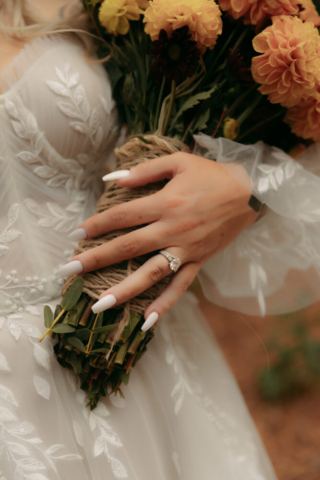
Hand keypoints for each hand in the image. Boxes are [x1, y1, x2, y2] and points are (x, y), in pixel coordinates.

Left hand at [58, 153, 257, 329]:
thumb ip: (143, 170)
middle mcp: (172, 229)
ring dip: (124, 291)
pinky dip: (165, 304)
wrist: (250, 192)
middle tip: (68, 272)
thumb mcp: (178, 161)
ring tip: (99, 306)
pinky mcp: (199, 261)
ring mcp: (186, 249)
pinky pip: (180, 286)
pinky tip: (147, 321)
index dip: (97, 225)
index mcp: (165, 203)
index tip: (77, 234)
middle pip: (128, 247)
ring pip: (151, 274)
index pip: (122, 216)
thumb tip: (111, 179)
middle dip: (96, 259)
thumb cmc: (211, 174)